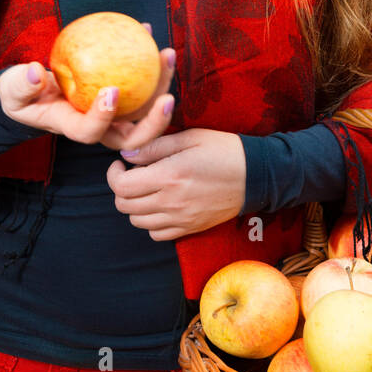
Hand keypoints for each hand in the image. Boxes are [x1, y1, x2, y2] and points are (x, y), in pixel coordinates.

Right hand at [0, 44, 176, 151]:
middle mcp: (99, 127)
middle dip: (155, 123)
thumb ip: (21, 85)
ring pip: (145, 111)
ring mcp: (113, 114)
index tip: (110, 91)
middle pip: (133, 137)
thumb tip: (34, 73)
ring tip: (166, 54)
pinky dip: (148, 61)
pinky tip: (148, 30)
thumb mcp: (13, 88)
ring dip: (162, 85)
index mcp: (71, 127)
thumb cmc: (21, 93)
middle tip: (166, 96)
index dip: (103, 119)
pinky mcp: (121, 98)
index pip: (90, 132)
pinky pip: (142, 83)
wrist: (32, 91)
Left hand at [107, 128, 246, 238]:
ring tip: (147, 189)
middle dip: (121, 189)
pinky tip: (160, 205)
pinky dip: (151, 222)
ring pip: (137, 222)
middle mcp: (171, 202)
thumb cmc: (225, 150)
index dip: (114, 174)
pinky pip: (157, 234)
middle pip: (125, 206)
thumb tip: (128, 154)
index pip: (121, 186)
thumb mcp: (190, 137)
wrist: (257, 175)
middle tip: (132, 174)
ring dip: (135, 205)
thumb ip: (156, 146)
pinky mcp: (190, 228)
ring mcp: (181, 219)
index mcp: (169, 176)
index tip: (121, 164)